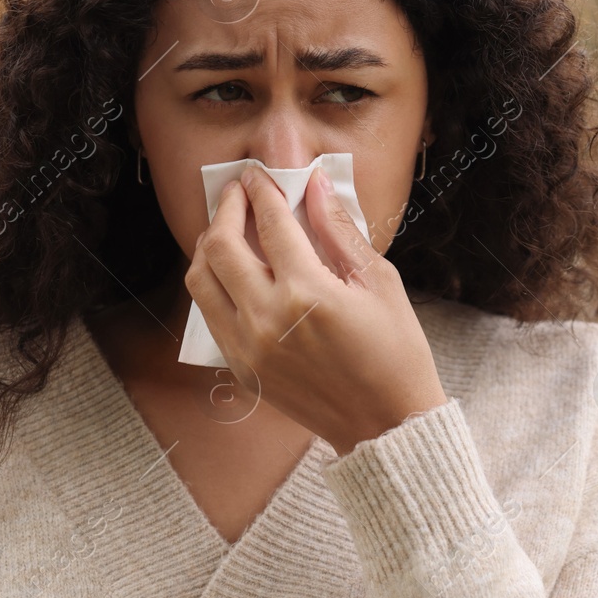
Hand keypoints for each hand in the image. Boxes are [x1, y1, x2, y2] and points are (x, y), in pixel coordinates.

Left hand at [184, 164, 448, 454]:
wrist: (386, 424)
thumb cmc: (396, 352)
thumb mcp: (379, 282)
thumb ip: (339, 231)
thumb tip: (315, 187)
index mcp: (307, 294)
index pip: (269, 224)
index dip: (261, 191)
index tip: (259, 173)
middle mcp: (267, 319)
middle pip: (219, 247)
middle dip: (225, 209)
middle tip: (237, 192)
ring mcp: (248, 348)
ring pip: (201, 281)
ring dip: (209, 245)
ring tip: (227, 227)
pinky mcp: (242, 368)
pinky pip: (210, 315)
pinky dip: (214, 284)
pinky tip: (232, 271)